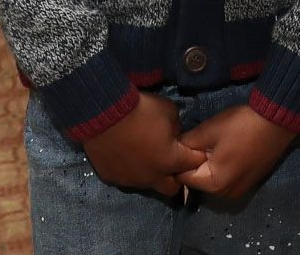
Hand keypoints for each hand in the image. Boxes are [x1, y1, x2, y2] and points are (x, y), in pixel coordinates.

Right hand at [81, 92, 198, 196]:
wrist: (104, 114)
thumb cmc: (141, 110)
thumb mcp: (169, 110)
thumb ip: (177, 127)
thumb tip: (174, 135)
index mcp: (170, 161)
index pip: (193, 165)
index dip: (195, 156)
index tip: (192, 149)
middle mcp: (152, 177)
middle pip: (172, 188)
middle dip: (175, 176)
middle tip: (170, 159)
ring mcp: (131, 181)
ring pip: (148, 184)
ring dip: (150, 173)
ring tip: (144, 154)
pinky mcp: (113, 179)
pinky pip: (127, 179)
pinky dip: (130, 170)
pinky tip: (125, 154)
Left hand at [179, 104, 297, 202]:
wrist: (277, 121)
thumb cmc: (241, 126)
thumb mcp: (210, 130)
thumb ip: (188, 143)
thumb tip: (174, 147)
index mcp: (214, 185)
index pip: (184, 177)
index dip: (179, 160)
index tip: (182, 144)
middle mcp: (226, 194)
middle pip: (199, 180)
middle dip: (195, 163)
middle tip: (199, 140)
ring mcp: (239, 190)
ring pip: (213, 179)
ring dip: (209, 164)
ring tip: (215, 142)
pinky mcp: (249, 182)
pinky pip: (226, 178)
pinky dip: (223, 166)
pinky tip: (228, 147)